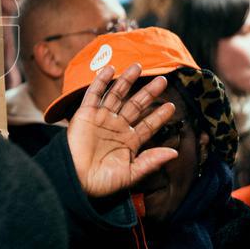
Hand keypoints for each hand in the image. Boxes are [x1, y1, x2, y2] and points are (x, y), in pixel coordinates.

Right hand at [67, 63, 177, 198]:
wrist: (75, 179)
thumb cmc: (102, 182)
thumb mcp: (131, 174)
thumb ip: (151, 161)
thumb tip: (174, 153)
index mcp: (129, 142)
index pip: (148, 125)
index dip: (159, 115)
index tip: (171, 106)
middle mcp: (117, 127)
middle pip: (136, 105)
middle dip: (149, 93)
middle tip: (162, 80)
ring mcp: (101, 119)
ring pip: (117, 95)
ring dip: (127, 81)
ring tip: (138, 66)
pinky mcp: (85, 114)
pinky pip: (94, 94)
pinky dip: (101, 82)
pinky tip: (110, 69)